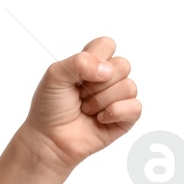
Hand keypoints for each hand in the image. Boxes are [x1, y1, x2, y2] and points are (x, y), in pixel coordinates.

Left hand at [15, 35, 140, 175]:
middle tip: (79, 96)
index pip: (108, 45)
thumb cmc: (49, 107)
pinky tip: (99, 119)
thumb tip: (107, 70)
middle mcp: (109, 78)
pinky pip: (135, 107)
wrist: (48, 138)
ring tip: (85, 110)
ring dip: (100, 101)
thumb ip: (79, 62)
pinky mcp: (125, 118)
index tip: (77, 74)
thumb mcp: (55, 76)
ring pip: (128, 86)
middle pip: (123, 65)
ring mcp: (119, 97)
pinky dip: (114, 113)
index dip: (94, 58)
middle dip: (96, 84)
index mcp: (93, 63)